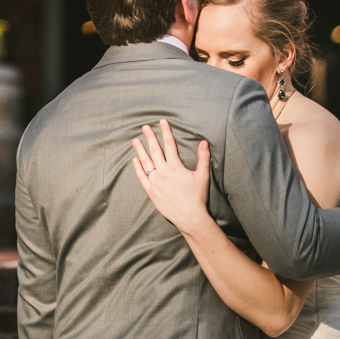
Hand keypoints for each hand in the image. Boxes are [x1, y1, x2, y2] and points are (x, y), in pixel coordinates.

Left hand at [132, 120, 210, 236]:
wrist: (189, 217)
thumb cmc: (197, 196)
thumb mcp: (203, 175)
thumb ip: (203, 157)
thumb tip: (204, 142)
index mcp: (175, 167)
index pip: (169, 144)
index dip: (166, 131)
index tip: (162, 122)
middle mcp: (163, 172)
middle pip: (155, 150)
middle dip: (150, 137)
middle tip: (145, 127)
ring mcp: (156, 182)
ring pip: (146, 162)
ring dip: (140, 150)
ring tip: (135, 140)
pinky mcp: (151, 192)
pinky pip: (142, 177)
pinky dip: (138, 168)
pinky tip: (135, 160)